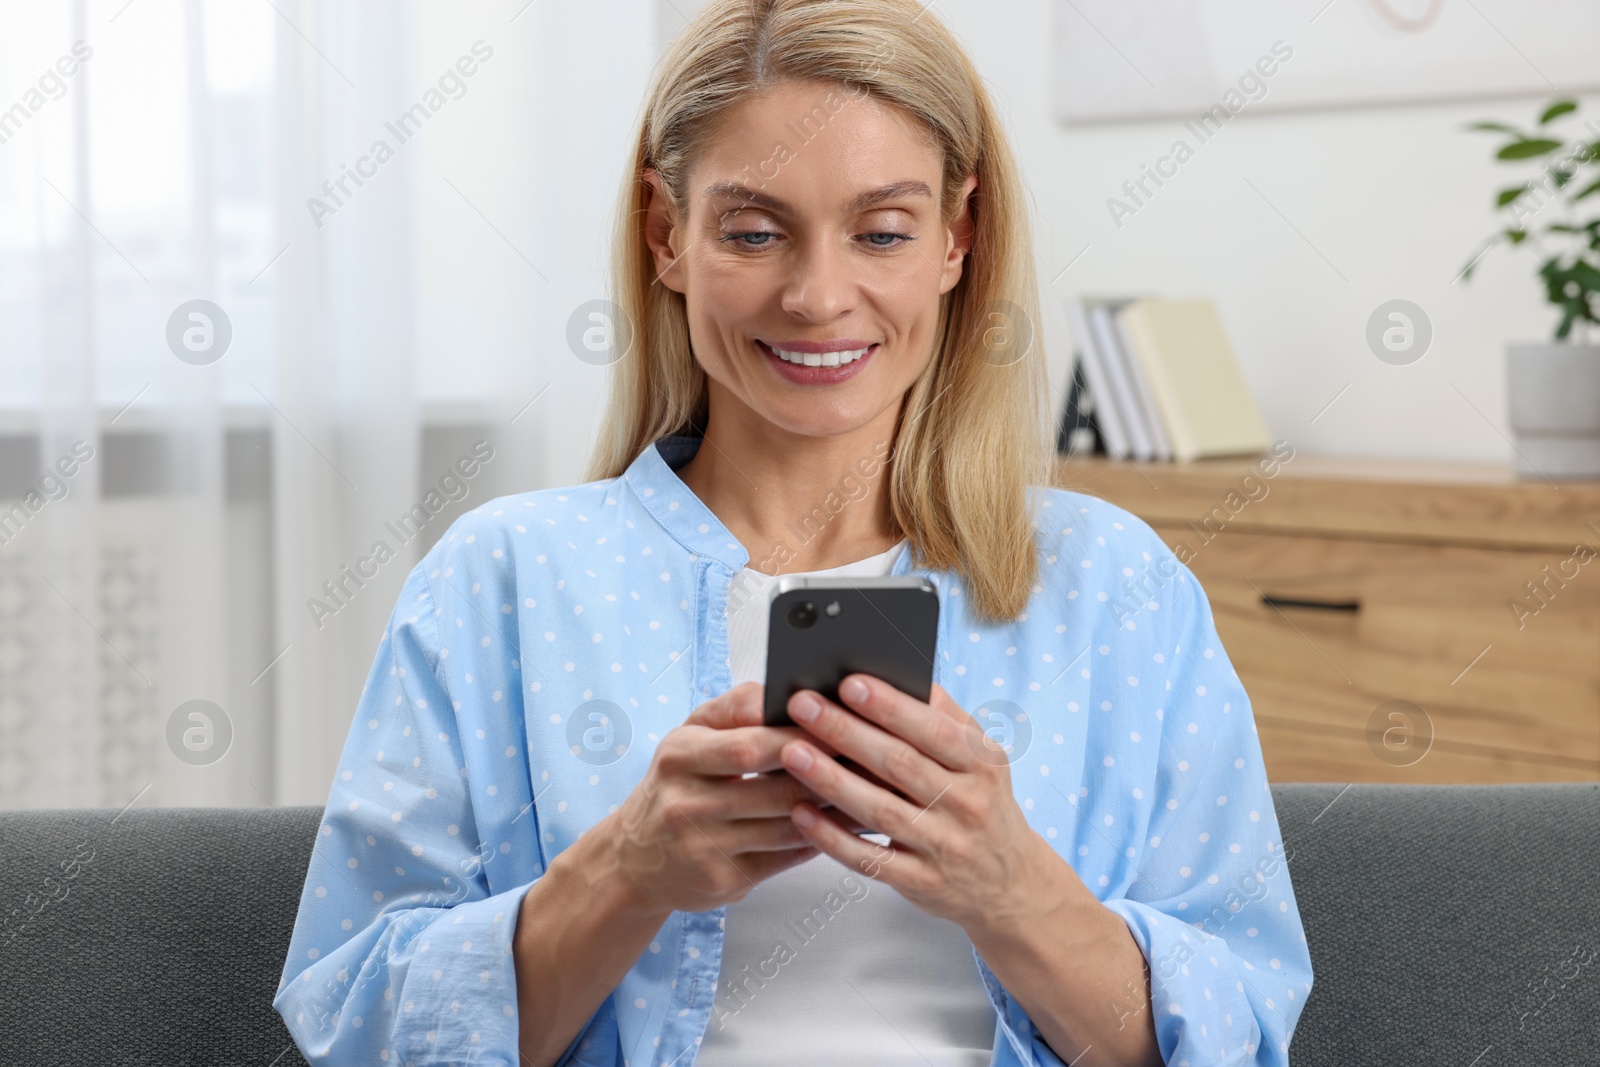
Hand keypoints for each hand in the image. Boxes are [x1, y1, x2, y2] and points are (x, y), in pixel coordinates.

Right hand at [599, 681, 872, 915]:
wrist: (636, 859)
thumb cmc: (676, 784)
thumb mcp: (689, 735)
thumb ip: (734, 708)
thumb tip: (783, 690)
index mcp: (679, 757)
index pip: (748, 744)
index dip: (798, 735)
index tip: (838, 723)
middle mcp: (687, 804)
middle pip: (773, 788)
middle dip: (827, 772)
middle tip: (870, 757)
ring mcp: (705, 848)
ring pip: (788, 826)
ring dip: (835, 808)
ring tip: (871, 788)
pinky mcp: (725, 881)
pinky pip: (786, 857)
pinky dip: (822, 838)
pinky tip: (848, 824)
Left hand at [776, 676, 1059, 934]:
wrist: (1011, 883)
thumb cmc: (982, 803)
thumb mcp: (983, 759)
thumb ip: (945, 719)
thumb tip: (898, 675)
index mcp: (982, 765)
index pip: (934, 730)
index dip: (891, 707)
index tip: (849, 683)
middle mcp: (966, 805)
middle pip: (900, 765)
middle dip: (847, 732)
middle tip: (803, 705)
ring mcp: (944, 847)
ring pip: (881, 811)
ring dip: (832, 780)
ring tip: (791, 752)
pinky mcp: (920, 882)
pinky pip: (870, 860)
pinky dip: (833, 838)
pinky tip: (801, 813)